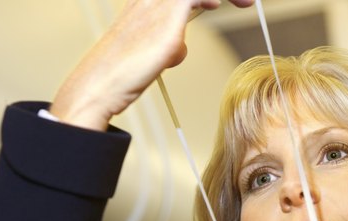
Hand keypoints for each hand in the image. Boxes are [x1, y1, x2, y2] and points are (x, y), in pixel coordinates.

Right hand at [50, 0, 254, 130]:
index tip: (237, 1)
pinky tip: (217, 4)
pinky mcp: (164, 22)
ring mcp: (156, 6)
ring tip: (247, 2)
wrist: (100, 85)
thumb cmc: (122, 76)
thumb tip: (182, 47)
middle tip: (247, 1)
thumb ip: (170, 46)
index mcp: (149, 2)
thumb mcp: (152, 56)